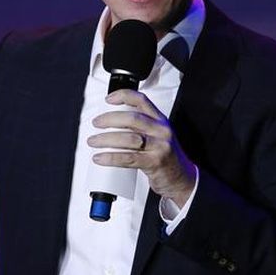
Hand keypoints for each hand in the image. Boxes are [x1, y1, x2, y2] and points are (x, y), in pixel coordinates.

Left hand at [87, 89, 196, 206]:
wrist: (182, 178)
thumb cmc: (165, 156)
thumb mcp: (157, 135)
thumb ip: (140, 126)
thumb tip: (110, 120)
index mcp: (160, 120)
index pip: (141, 100)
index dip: (123, 96)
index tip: (108, 99)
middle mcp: (161, 130)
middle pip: (131, 118)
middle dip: (109, 119)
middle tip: (96, 123)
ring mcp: (159, 146)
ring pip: (128, 138)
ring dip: (105, 139)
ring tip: (93, 141)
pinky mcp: (155, 162)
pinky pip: (128, 158)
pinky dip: (111, 157)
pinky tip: (100, 158)